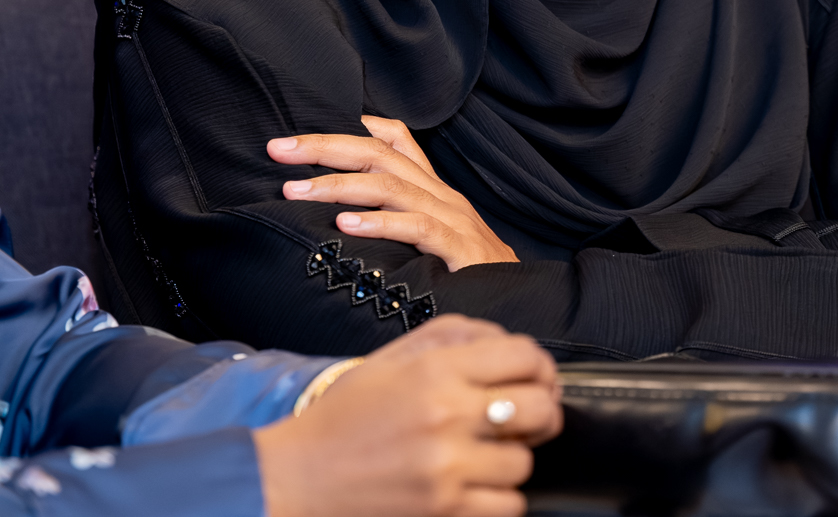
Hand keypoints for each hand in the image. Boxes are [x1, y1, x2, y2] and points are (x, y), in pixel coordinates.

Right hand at [255, 315, 560, 516]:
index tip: (534, 378)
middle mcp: (447, 414)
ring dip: (511, 459)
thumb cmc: (343, 417)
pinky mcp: (446, 510)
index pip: (525, 355)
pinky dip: (499, 498)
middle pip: (540, 407)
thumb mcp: (390, 360)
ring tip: (483, 455)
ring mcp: (448, 466)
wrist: (297, 477)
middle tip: (524, 418)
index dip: (539, 366)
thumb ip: (452, 337)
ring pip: (526, 461)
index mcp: (435, 369)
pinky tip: (475, 485)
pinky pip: (510, 505)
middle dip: (540, 412)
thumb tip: (507, 341)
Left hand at [270, 116, 519, 270]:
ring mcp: (453, 219)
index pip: (393, 141)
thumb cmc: (471, 272)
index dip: (347, 130)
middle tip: (278, 149)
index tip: (298, 136)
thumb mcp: (435, 234)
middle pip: (379, 154)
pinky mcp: (461, 249)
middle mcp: (442, 195)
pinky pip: (418, 228)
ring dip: (339, 185)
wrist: (520, 304)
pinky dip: (380, 223)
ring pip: (391, 186)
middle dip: (324, 148)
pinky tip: (346, 226)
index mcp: (433, 188)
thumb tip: (349, 206)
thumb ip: (400, 212)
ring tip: (297, 190)